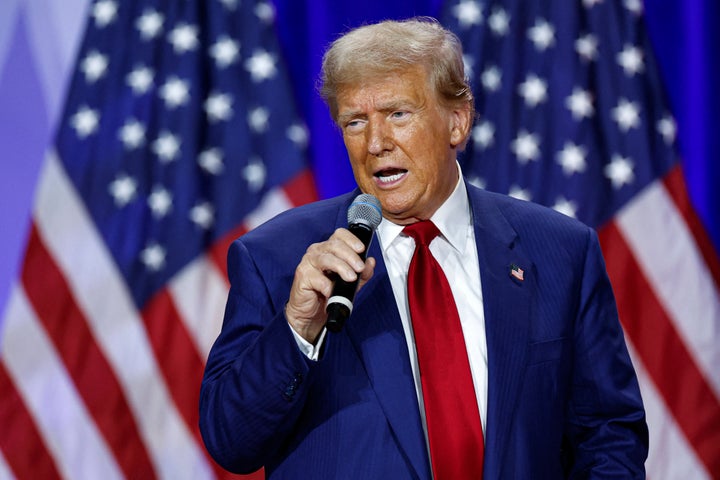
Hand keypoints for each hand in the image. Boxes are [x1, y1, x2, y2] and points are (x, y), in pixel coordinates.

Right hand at [285, 228, 374, 343]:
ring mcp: (308, 263)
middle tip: (359, 267)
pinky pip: (317, 278)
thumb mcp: (351, 283)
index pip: (340, 235)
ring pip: (326, 259)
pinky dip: (327, 286)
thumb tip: (370, 262)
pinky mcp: (302, 276)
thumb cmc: (328, 293)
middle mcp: (317, 252)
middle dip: (350, 256)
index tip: (361, 249)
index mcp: (329, 249)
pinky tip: (332, 292)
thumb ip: (363, 273)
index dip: (351, 239)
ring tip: (351, 278)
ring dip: (342, 267)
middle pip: (334, 245)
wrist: (312, 311)